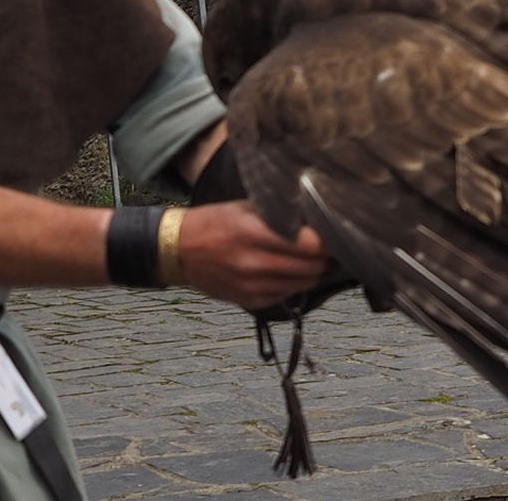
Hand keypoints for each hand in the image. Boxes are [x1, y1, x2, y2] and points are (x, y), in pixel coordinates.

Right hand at [177, 201, 325, 311]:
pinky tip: (287, 272)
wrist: (178, 249)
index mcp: (253, 233)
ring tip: (309, 260)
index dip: (324, 241)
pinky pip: (285, 295)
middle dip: (322, 258)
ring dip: (310, 272)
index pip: (309, 245)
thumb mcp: (244, 207)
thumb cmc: (214, 222)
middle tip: (324, 249)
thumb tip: (313, 221)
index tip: (329, 234)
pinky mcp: (248, 300)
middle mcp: (253, 262)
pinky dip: (292, 284)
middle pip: (310, 267)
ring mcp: (250, 285)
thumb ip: (277, 214)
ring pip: (302, 284)